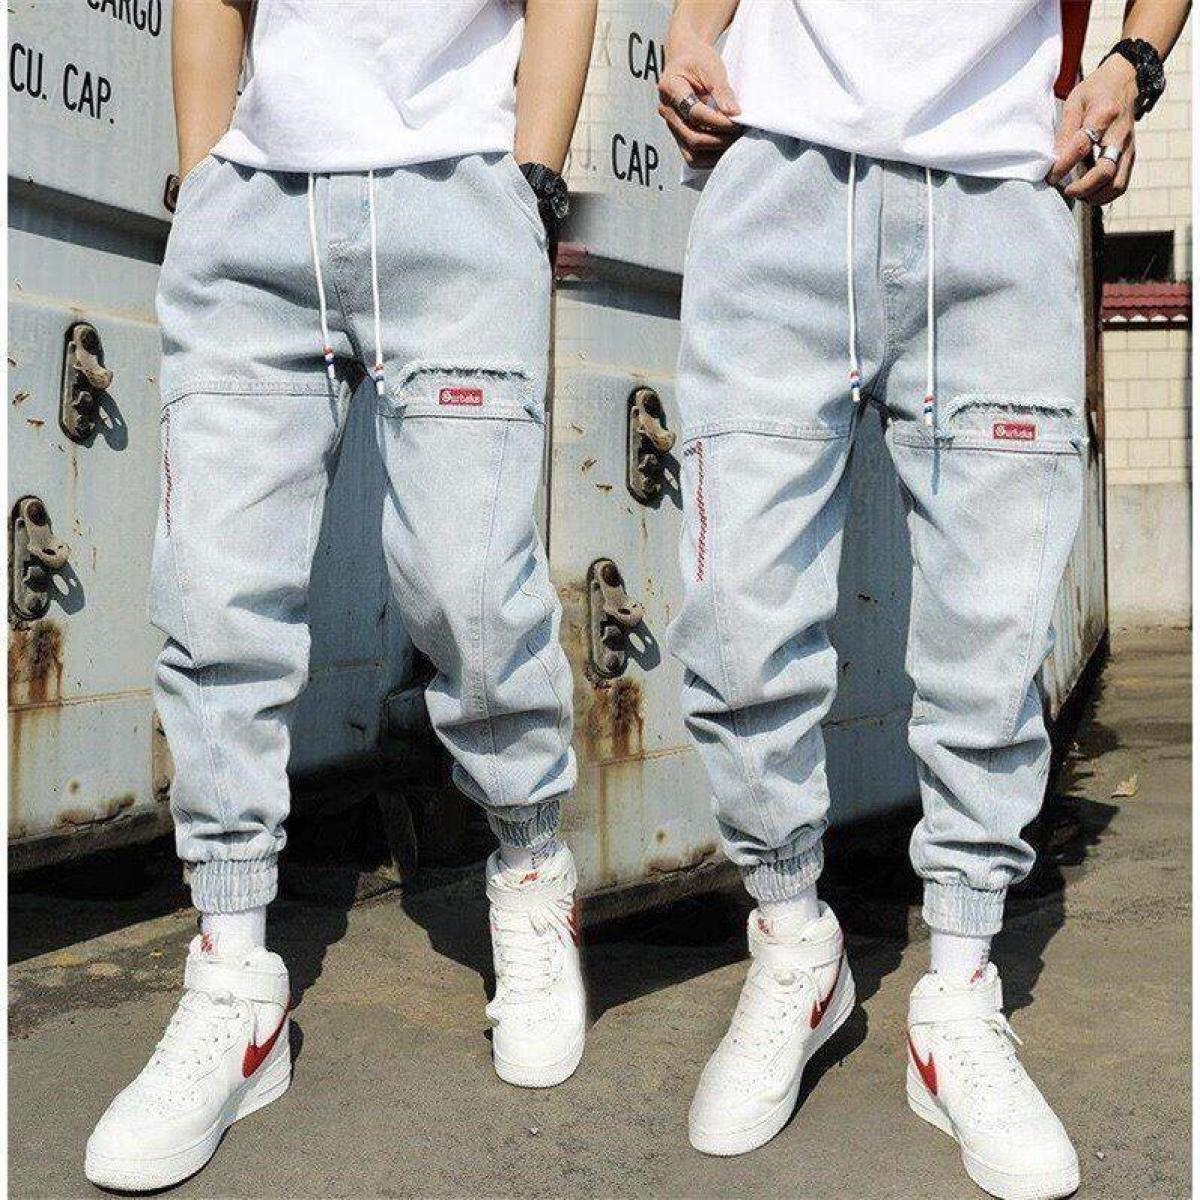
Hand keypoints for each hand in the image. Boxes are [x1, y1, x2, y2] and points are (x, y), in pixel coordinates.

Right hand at [657, 26, 741, 168]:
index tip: (736, 120)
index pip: (694, 113)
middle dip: (719, 139)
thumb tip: (733, 113)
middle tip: (739, 132)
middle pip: (692, 136)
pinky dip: (710, 156)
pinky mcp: (679, 135)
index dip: (717, 121)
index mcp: (670, 88)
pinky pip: (693, 156)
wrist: (685, 59)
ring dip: (715, 152)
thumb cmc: (696, 60)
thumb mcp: (711, 67)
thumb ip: (722, 91)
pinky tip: (724, 147)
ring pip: (691, 153)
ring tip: (733, 141)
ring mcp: (672, 126)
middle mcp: (667, 111)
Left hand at [1048, 53, 1138, 204]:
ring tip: (1077, 193)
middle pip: (1105, 172)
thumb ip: (1065, 133)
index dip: (1063, 166)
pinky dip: (1104, 194)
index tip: (1050, 177)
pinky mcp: (1131, 156)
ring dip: (1094, 196)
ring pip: (1116, 184)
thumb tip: (1052, 162)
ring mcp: (1128, 147)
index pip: (1081, 146)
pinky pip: (1121, 184)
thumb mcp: (1075, 103)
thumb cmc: (1097, 91)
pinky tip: (1089, 192)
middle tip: (1066, 189)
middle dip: (1082, 188)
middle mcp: (1120, 134)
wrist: (1127, 80)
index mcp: (1104, 115)